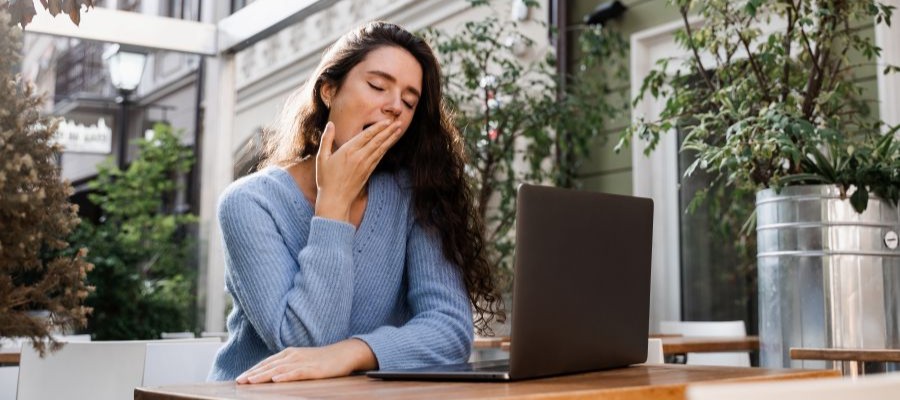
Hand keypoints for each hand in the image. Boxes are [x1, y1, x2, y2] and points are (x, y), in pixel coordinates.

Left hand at [235, 339, 376, 383]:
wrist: (344, 353)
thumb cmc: (322, 359)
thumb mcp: (301, 361)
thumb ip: (287, 366)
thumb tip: (271, 375)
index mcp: (289, 353)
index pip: (266, 363)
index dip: (253, 370)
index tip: (239, 379)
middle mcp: (293, 356)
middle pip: (269, 366)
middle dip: (253, 374)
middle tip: (239, 381)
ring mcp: (303, 362)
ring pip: (279, 369)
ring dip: (264, 375)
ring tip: (251, 381)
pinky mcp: (314, 369)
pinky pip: (297, 373)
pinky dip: (286, 376)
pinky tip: (276, 379)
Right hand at [314, 119, 403, 221]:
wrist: (335, 199)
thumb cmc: (326, 179)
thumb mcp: (322, 158)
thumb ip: (327, 139)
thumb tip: (330, 124)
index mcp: (348, 151)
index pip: (367, 135)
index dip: (378, 127)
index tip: (387, 120)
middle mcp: (359, 157)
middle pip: (377, 140)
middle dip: (388, 130)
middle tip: (399, 122)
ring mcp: (366, 165)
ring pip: (381, 149)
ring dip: (390, 139)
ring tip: (398, 130)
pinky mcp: (368, 172)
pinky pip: (379, 158)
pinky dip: (385, 149)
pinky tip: (389, 144)